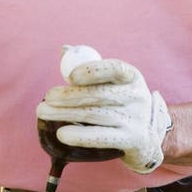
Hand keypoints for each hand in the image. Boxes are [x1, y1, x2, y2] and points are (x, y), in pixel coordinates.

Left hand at [37, 58, 171, 173]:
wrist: (148, 135)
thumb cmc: (122, 102)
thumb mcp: (114, 82)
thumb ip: (90, 67)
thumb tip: (65, 50)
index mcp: (131, 76)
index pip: (115, 69)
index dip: (93, 71)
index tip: (71, 76)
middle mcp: (136, 96)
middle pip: (100, 94)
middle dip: (69, 95)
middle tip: (47, 97)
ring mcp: (135, 119)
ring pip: (95, 115)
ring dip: (65, 113)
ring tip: (43, 112)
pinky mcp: (130, 140)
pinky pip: (101, 137)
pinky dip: (80, 135)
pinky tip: (62, 133)